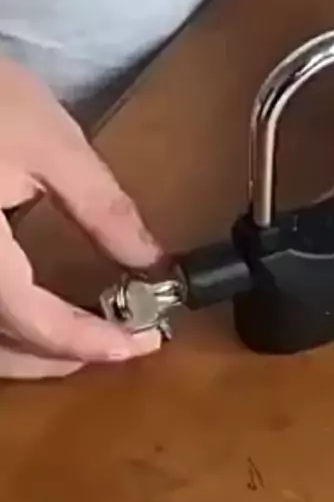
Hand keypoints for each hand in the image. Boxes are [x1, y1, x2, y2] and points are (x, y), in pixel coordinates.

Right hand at [0, 59, 161, 378]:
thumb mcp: (50, 144)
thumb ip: (103, 209)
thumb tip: (150, 260)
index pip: (38, 325)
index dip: (94, 342)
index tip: (146, 340)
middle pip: (2, 352)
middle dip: (65, 357)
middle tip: (123, 342)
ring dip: (29, 353)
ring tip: (84, 337)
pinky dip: (3, 330)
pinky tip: (28, 312)